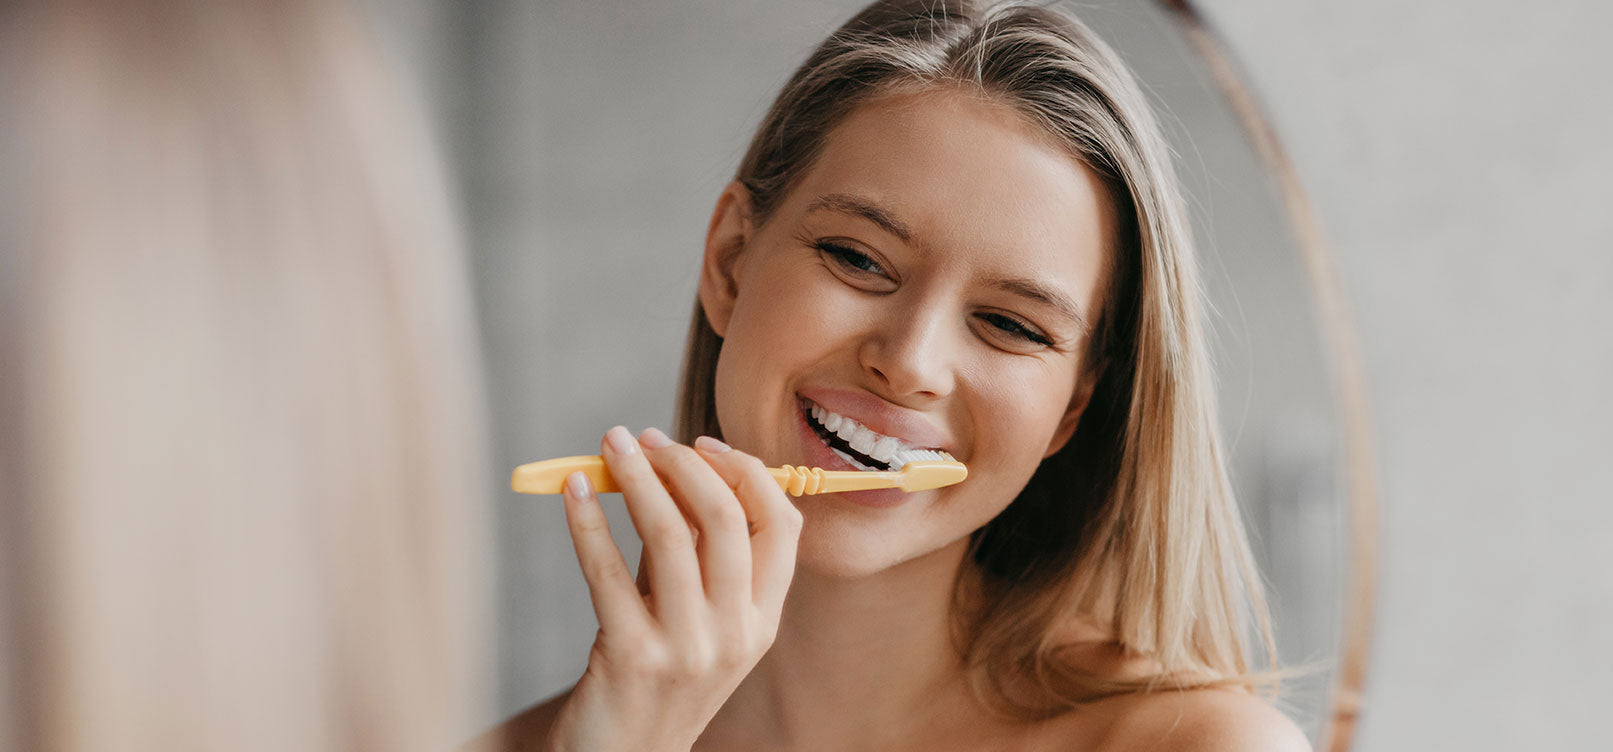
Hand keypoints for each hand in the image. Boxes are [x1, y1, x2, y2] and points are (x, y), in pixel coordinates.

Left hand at [545, 426, 803, 751]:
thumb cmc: (655, 672)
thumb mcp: (695, 616)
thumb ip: (695, 554)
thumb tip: (672, 466)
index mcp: (763, 619)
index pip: (781, 524)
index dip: (745, 472)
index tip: (702, 444)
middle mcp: (736, 634)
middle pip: (725, 519)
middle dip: (683, 463)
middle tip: (645, 438)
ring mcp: (688, 649)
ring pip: (668, 534)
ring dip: (635, 477)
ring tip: (610, 445)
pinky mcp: (632, 657)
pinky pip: (607, 571)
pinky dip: (587, 521)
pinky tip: (572, 492)